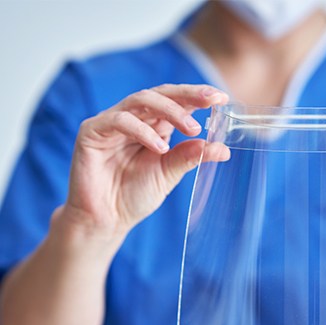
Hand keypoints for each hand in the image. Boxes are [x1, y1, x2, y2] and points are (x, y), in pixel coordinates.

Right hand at [61, 84, 229, 239]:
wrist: (106, 219)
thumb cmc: (134, 195)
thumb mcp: (170, 174)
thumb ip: (191, 157)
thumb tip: (223, 149)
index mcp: (153, 126)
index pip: (176, 101)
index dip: (197, 96)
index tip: (222, 98)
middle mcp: (133, 118)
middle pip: (160, 93)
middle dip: (188, 95)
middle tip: (211, 101)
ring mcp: (111, 122)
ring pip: (141, 100)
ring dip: (170, 111)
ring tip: (191, 130)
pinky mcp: (91, 131)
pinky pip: (119, 121)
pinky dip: (143, 131)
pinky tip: (160, 148)